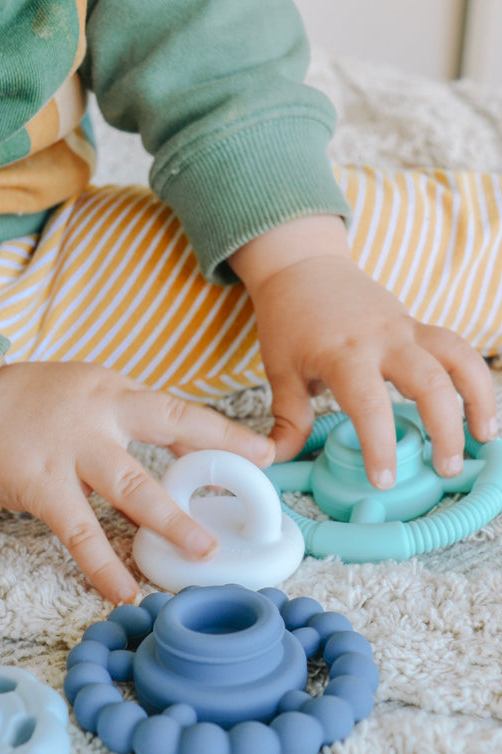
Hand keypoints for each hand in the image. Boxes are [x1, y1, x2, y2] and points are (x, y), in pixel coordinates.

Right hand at [0, 360, 274, 604]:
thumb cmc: (25, 401)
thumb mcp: (83, 391)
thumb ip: (124, 416)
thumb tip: (179, 449)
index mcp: (112, 390)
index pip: (176, 410)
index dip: (221, 433)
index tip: (263, 455)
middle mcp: (98, 413)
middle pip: (168, 432)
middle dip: (213, 464)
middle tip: (252, 500)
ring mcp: (69, 448)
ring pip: (130, 486)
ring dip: (170, 521)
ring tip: (202, 553)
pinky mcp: (41, 483)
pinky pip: (79, 531)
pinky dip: (102, 564)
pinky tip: (122, 591)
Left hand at [230, 216, 497, 485]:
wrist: (303, 268)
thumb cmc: (288, 322)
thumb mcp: (279, 371)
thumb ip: (287, 418)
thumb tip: (278, 459)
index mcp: (343, 354)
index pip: (369, 406)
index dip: (380, 446)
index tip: (383, 480)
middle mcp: (383, 339)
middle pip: (430, 382)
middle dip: (444, 429)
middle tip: (445, 469)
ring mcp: (406, 328)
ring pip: (459, 358)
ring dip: (479, 398)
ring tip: (485, 437)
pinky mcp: (418, 326)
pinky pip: (456, 349)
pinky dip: (473, 378)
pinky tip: (478, 409)